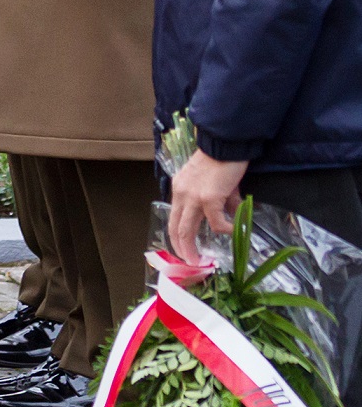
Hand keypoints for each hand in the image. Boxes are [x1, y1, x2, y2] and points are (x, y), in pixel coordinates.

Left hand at [168, 148, 247, 262]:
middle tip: (189, 263)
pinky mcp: (210, 198)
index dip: (177, 236)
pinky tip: (233, 231)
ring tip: (201, 261)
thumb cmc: (222, 161)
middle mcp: (182, 194)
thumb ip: (218, 202)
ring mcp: (193, 197)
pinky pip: (217, 222)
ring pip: (187, 229)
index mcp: (180, 189)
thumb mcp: (214, 183)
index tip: (183, 250)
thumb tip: (228, 218)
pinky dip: (224, 230)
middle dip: (181, 248)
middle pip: (176, 227)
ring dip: (193, 248)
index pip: (173, 217)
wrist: (226, 144)